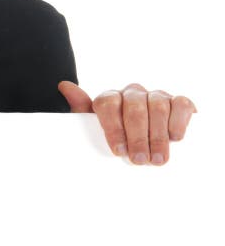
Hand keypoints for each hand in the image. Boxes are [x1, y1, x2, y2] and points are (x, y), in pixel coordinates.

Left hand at [57, 81, 196, 164]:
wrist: (147, 138)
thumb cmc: (117, 135)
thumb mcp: (95, 127)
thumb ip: (81, 109)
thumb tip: (64, 85)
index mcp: (111, 97)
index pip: (108, 104)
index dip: (113, 128)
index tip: (118, 151)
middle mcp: (133, 93)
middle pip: (134, 108)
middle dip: (136, 137)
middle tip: (138, 160)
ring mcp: (157, 95)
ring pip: (157, 107)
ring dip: (157, 136)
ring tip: (156, 159)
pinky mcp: (179, 102)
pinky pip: (181, 105)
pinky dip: (178, 122)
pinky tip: (175, 138)